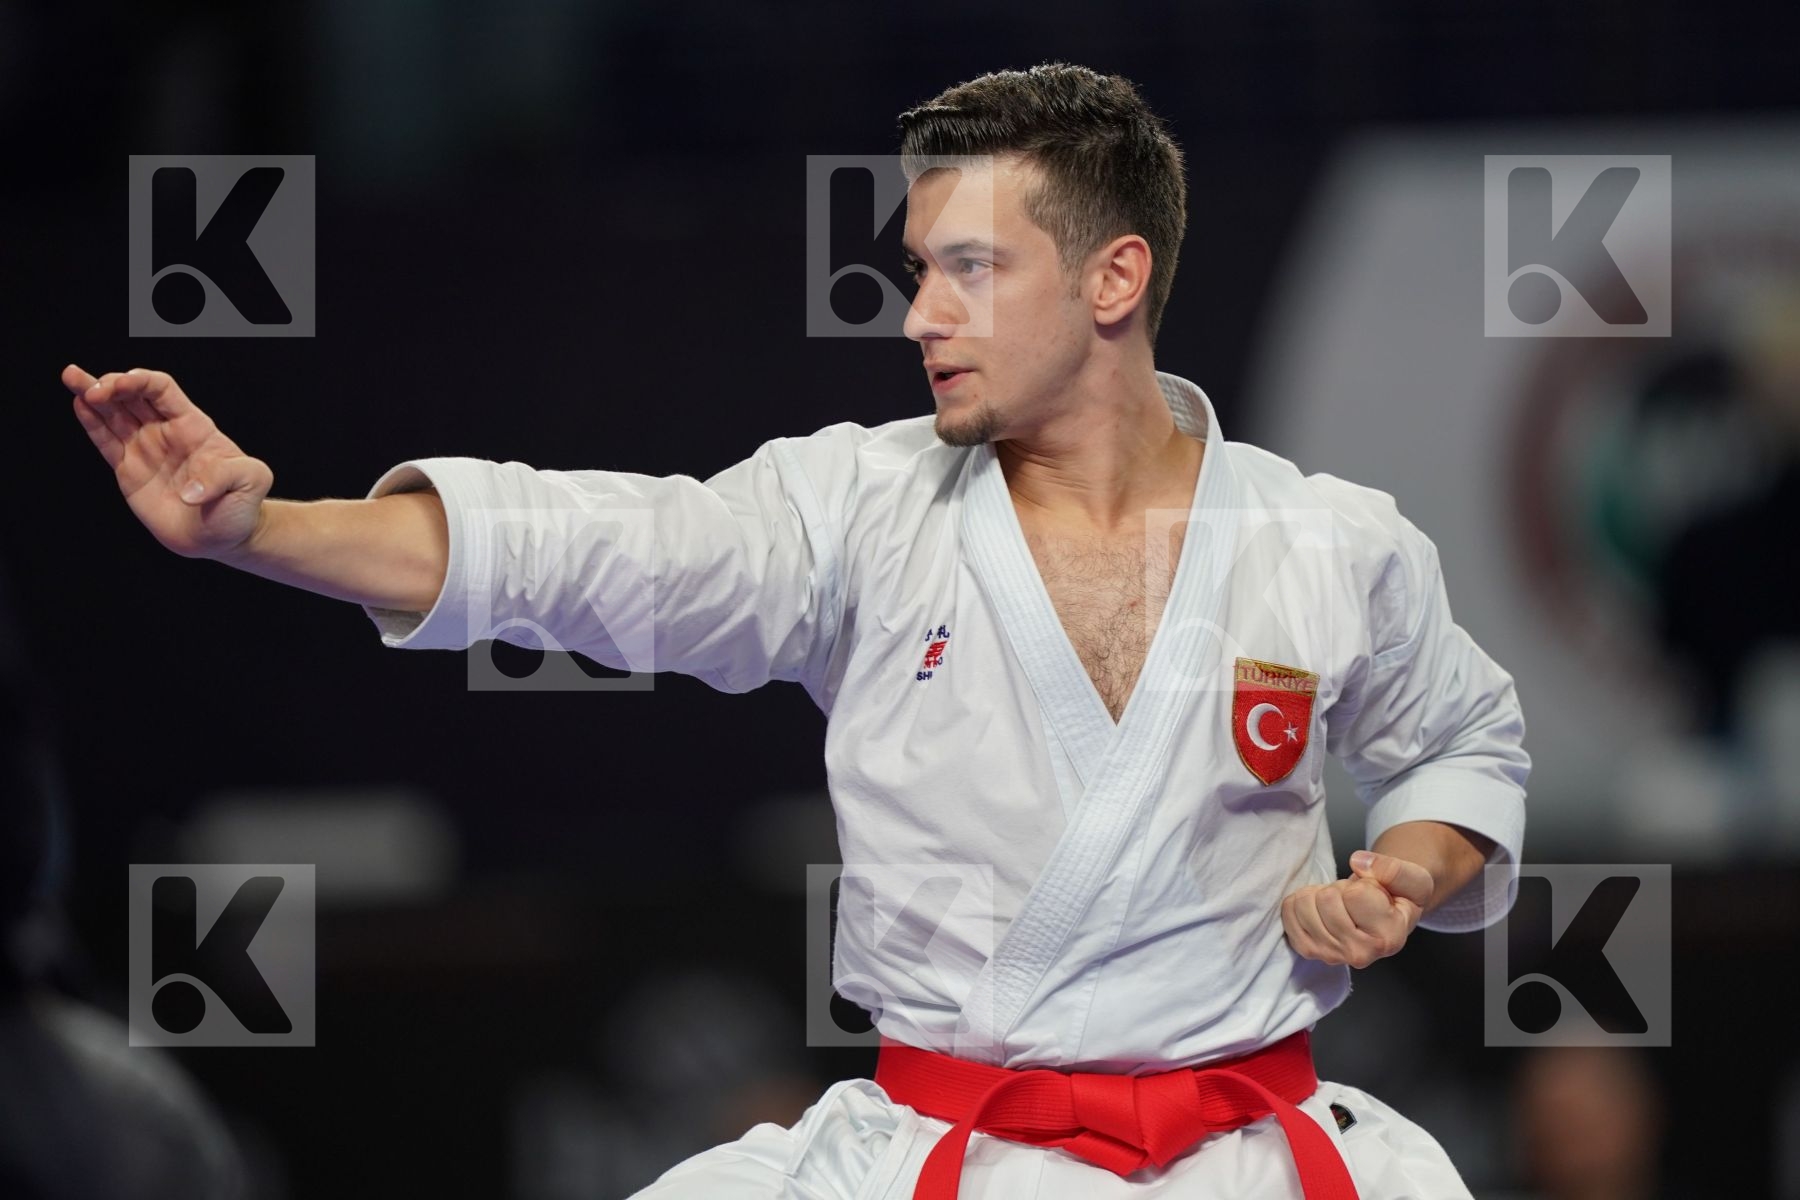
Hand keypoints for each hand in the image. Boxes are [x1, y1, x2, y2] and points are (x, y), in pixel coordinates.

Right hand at [65, 364, 274, 561]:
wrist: (224, 537)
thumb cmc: (241, 506)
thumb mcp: (251, 483)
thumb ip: (227, 477)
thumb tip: (191, 492)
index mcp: (193, 425)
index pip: (161, 389)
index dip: (139, 381)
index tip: (118, 386)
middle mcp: (166, 431)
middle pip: (133, 395)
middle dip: (110, 384)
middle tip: (91, 388)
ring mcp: (146, 449)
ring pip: (114, 413)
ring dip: (93, 394)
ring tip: (70, 377)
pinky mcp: (129, 471)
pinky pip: (107, 441)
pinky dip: (92, 423)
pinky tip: (79, 405)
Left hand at [1280, 850, 1434, 967]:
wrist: (1388, 912)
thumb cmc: (1400, 896)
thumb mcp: (1412, 878)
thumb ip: (1393, 869)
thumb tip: (1358, 863)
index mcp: (1388, 939)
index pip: (1356, 894)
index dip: (1365, 883)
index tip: (1376, 893)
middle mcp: (1359, 954)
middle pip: (1327, 899)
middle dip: (1341, 888)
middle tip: (1356, 898)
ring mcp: (1330, 955)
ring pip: (1304, 903)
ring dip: (1321, 894)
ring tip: (1341, 904)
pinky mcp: (1308, 949)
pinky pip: (1288, 912)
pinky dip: (1301, 901)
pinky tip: (1322, 908)